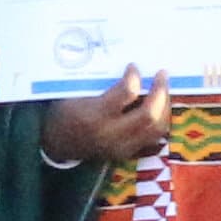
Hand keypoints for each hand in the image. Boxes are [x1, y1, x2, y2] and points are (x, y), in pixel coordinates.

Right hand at [40, 74, 173, 167]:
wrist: (56, 143)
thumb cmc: (65, 112)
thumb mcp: (74, 93)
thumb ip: (101, 83)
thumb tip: (130, 68)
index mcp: (94, 116)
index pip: (127, 93)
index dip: (135, 76)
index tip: (133, 66)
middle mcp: (111, 135)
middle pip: (149, 115)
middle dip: (160, 92)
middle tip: (161, 74)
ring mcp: (121, 148)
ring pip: (156, 129)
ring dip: (164, 107)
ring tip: (163, 91)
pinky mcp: (126, 154)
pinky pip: (154, 141)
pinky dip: (160, 124)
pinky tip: (160, 110)